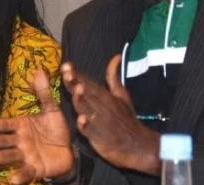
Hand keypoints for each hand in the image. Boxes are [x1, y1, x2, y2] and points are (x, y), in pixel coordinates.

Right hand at [0, 70, 73, 183]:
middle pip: (3, 141)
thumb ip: (44, 93)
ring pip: (10, 156)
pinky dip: (19, 176)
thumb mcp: (52, 110)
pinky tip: (12, 179)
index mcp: (21, 126)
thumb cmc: (56, 130)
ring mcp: (26, 156)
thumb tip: (39, 70)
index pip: (3, 125)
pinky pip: (26, 172)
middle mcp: (20, 141)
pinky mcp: (35, 169)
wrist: (70, 150)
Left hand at [63, 56, 159, 174]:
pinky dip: (86, 126)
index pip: (88, 82)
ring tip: (77, 90)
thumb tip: (115, 57)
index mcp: (105, 96)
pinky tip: (81, 121)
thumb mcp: (122, 96)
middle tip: (66, 72)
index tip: (66, 64)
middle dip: (75, 82)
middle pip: (85, 93)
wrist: (138, 145)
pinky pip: (91, 131)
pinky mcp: (99, 137)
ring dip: (81, 100)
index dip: (77, 74)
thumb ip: (113, 77)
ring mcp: (100, 122)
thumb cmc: (126, 119)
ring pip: (87, 109)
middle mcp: (102, 106)